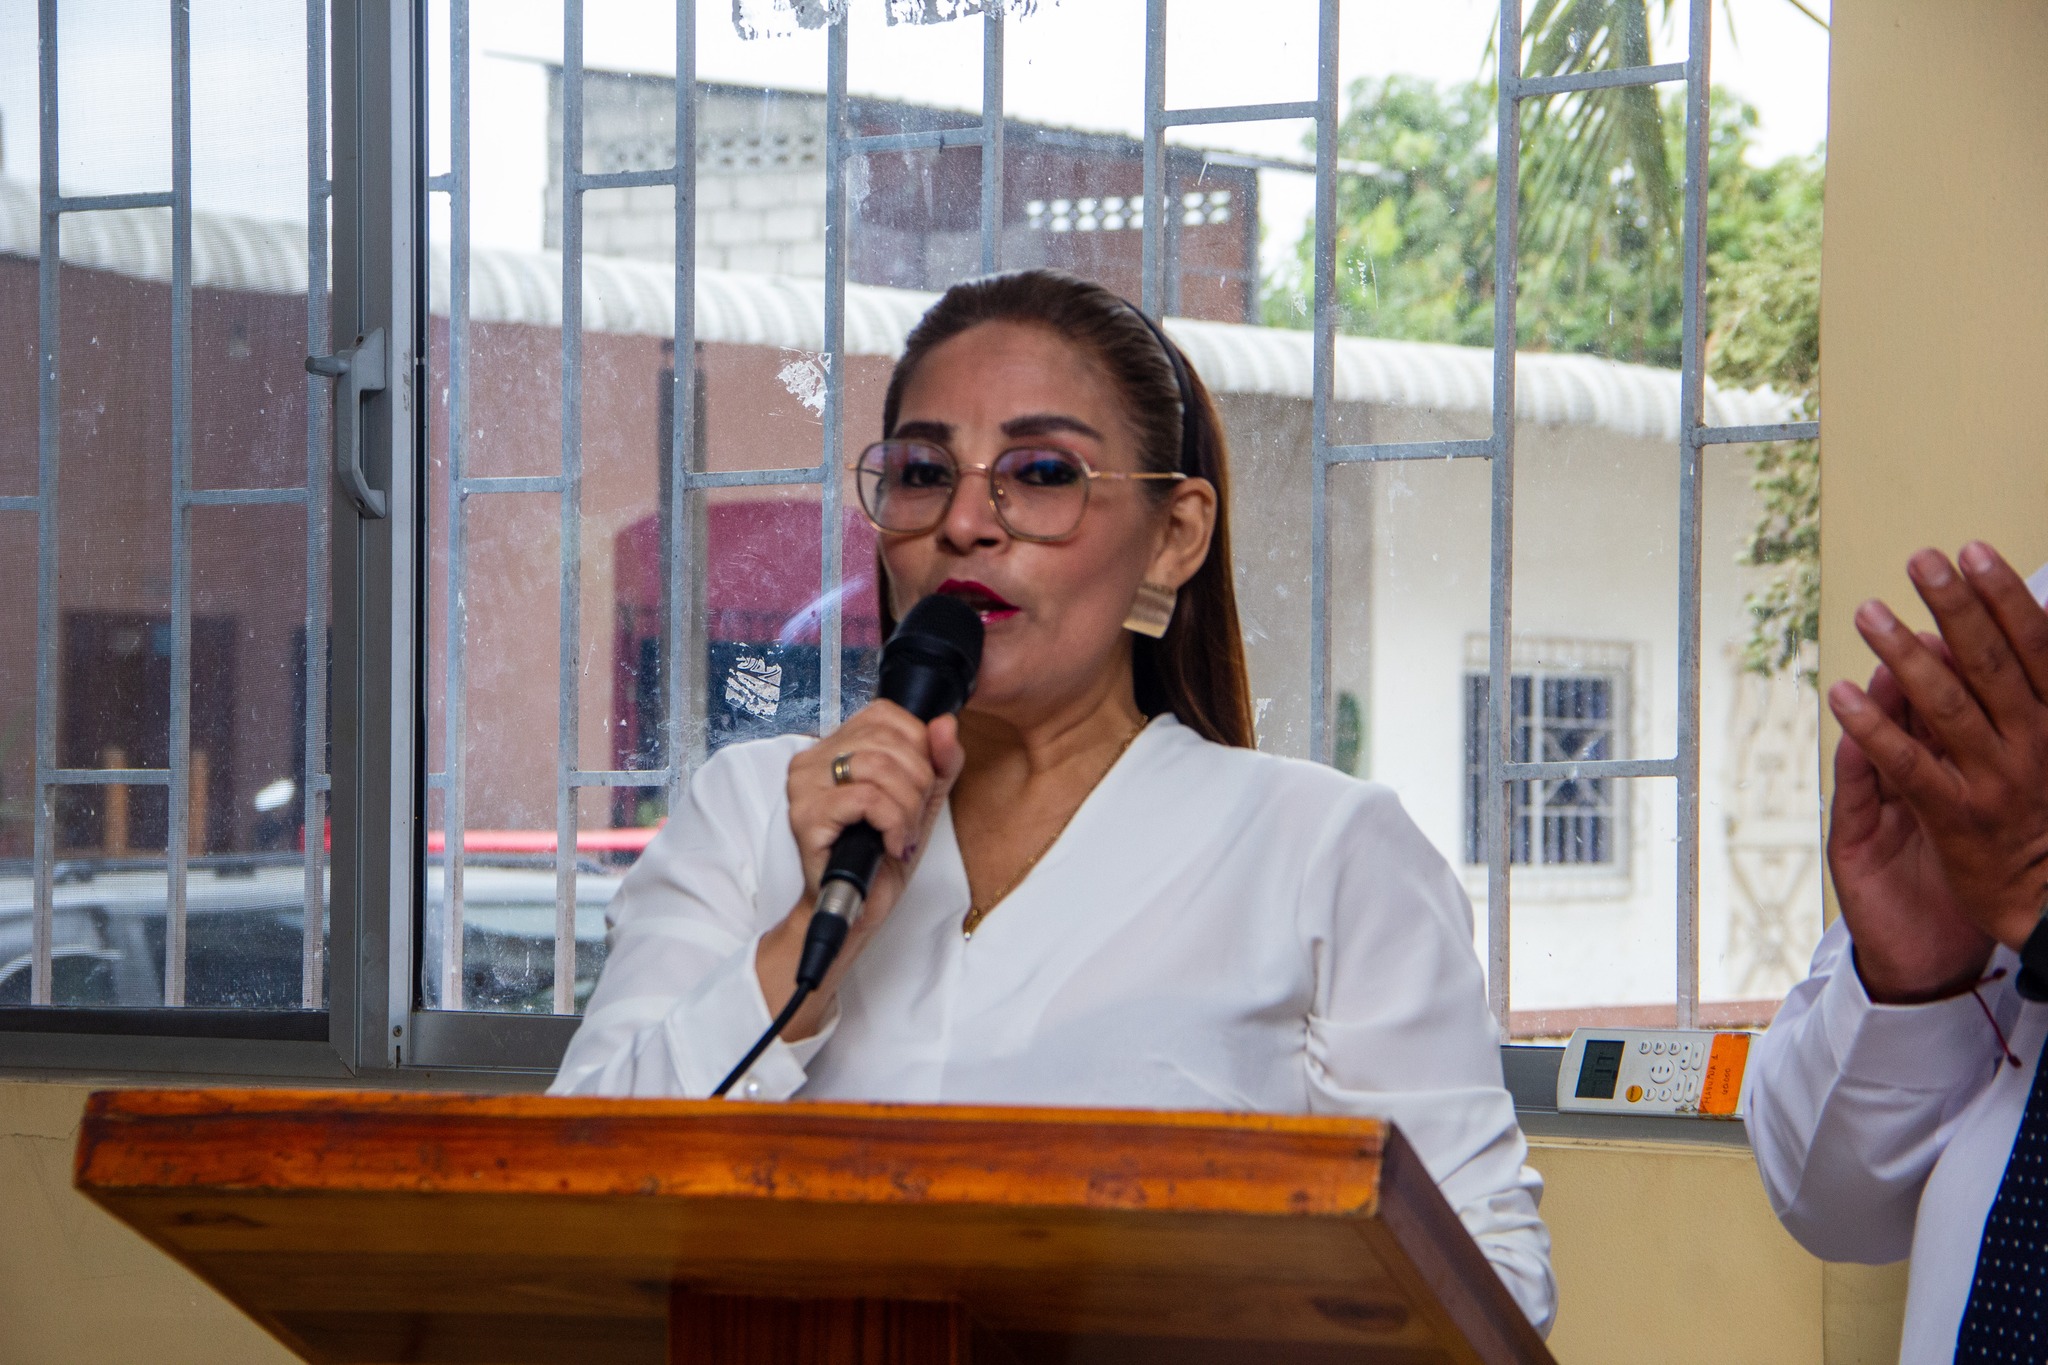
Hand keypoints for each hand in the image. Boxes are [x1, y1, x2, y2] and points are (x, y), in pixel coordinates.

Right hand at [755, 702, 965, 1036]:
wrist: (856, 909)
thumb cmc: (880, 855)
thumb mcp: (921, 800)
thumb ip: (940, 760)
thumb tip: (946, 724)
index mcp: (834, 747)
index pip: (885, 714)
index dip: (918, 746)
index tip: (920, 784)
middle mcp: (811, 760)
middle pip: (885, 739)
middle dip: (917, 781)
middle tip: (912, 815)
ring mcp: (804, 788)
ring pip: (878, 767)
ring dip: (906, 807)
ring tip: (901, 833)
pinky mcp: (806, 818)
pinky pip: (867, 799)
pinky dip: (893, 823)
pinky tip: (891, 844)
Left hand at [1827, 542, 2047, 984]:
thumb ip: (2044, 692)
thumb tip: (2039, 624)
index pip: (2036, 646)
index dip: (2004, 597)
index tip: (1973, 552)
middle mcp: (2033, 744)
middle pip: (1990, 664)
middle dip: (1955, 607)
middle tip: (1920, 560)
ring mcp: (1994, 780)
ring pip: (1946, 707)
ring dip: (1904, 655)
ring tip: (1869, 612)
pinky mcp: (1955, 817)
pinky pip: (1908, 765)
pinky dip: (1874, 728)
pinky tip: (1842, 695)